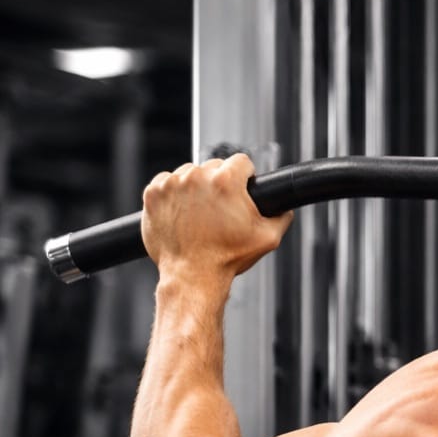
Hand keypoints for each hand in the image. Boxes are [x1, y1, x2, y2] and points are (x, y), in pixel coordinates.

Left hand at [141, 154, 292, 282]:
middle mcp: (196, 177)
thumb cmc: (226, 258)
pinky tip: (183, 212)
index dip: (245, 176)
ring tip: (201, 213)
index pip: (241, 161)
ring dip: (196, 187)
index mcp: (225, 182)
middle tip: (221, 208)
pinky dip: (173, 193)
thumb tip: (284, 208)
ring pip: (189, 173)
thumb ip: (282, 217)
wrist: (192, 274)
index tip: (242, 188)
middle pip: (214, 166)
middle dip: (220, 183)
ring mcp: (171, 184)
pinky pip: (166, 182)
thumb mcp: (268, 238)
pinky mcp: (153, 193)